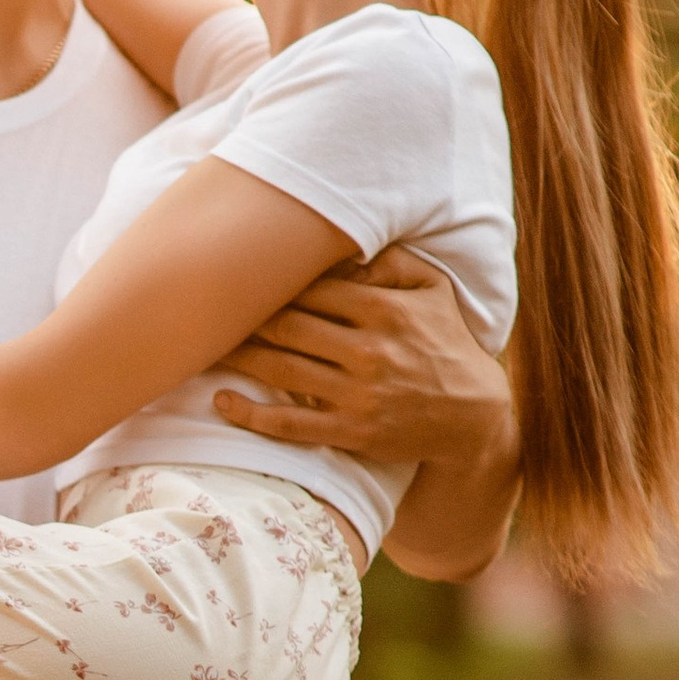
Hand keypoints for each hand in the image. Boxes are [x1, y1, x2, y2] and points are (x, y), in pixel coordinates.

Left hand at [212, 248, 518, 583]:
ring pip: (280, 369)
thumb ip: (391, 261)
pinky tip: (222, 401)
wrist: (473, 414)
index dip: (272, 284)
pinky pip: (289, 423)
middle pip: (286, 326)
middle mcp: (369, 350)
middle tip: (210, 310)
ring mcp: (358, 394)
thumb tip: (346, 247)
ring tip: (206, 347)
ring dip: (237, 358)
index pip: (311, 289)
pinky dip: (250, 413)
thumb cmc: (446, 342)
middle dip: (243, 318)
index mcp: (385, 310)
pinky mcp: (351, 432)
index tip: (240, 278)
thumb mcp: (433, 289)